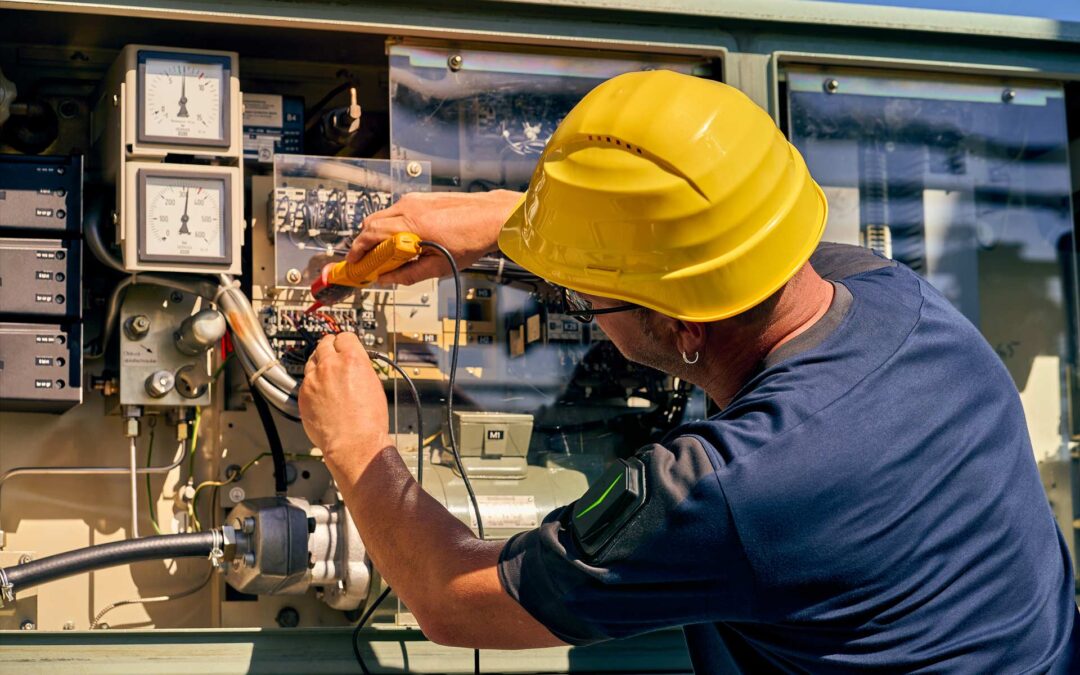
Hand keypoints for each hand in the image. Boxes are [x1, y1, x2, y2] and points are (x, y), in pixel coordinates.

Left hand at [298, 333, 390, 462]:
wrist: (354, 442)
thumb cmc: (368, 420)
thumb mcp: (374, 384)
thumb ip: (361, 368)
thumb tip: (355, 364)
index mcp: (352, 359)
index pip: (345, 336)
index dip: (346, 341)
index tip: (344, 344)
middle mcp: (330, 365)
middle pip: (325, 343)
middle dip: (330, 347)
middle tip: (333, 353)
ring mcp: (314, 379)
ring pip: (312, 360)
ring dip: (319, 363)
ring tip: (327, 374)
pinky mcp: (304, 393)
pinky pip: (306, 380)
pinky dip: (313, 382)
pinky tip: (321, 392)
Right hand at [348, 189, 521, 284]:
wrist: (493, 217)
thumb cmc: (473, 238)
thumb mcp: (439, 267)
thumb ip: (408, 275)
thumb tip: (387, 279)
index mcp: (413, 225)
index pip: (371, 234)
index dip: (358, 250)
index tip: (354, 262)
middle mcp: (410, 207)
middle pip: (371, 223)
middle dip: (365, 243)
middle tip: (369, 261)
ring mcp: (416, 199)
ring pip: (383, 216)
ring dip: (379, 234)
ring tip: (390, 254)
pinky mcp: (422, 197)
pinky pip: (397, 211)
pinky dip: (392, 226)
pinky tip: (405, 240)